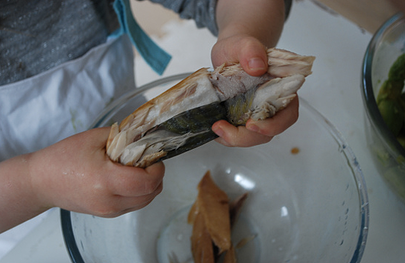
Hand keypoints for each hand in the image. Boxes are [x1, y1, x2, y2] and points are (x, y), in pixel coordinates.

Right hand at [30, 127, 164, 216]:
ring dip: (148, 185)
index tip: (154, 157)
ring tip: (136, 169)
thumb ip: (125, 136)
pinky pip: (133, 205)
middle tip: (147, 161)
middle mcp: (109, 201)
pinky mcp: (107, 214)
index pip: (148, 182)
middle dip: (156, 176)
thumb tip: (146, 136)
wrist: (41, 181)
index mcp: (106, 180)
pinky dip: (138, 193)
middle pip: (151, 194)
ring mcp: (108, 211)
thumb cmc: (63, 157)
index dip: (158, 169)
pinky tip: (127, 179)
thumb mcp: (95, 137)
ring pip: (145, 202)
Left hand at [210, 34, 298, 146]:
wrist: (231, 53)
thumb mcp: (243, 43)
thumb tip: (257, 66)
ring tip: (216, 127)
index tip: (251, 124)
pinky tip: (215, 127)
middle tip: (222, 129)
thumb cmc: (241, 49)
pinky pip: (238, 133)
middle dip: (246, 136)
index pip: (288, 113)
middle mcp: (273, 105)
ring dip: (234, 137)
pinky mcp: (242, 118)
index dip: (273, 125)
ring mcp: (257, 113)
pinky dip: (226, 134)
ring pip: (253, 136)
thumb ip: (251, 50)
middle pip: (269, 131)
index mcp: (283, 87)